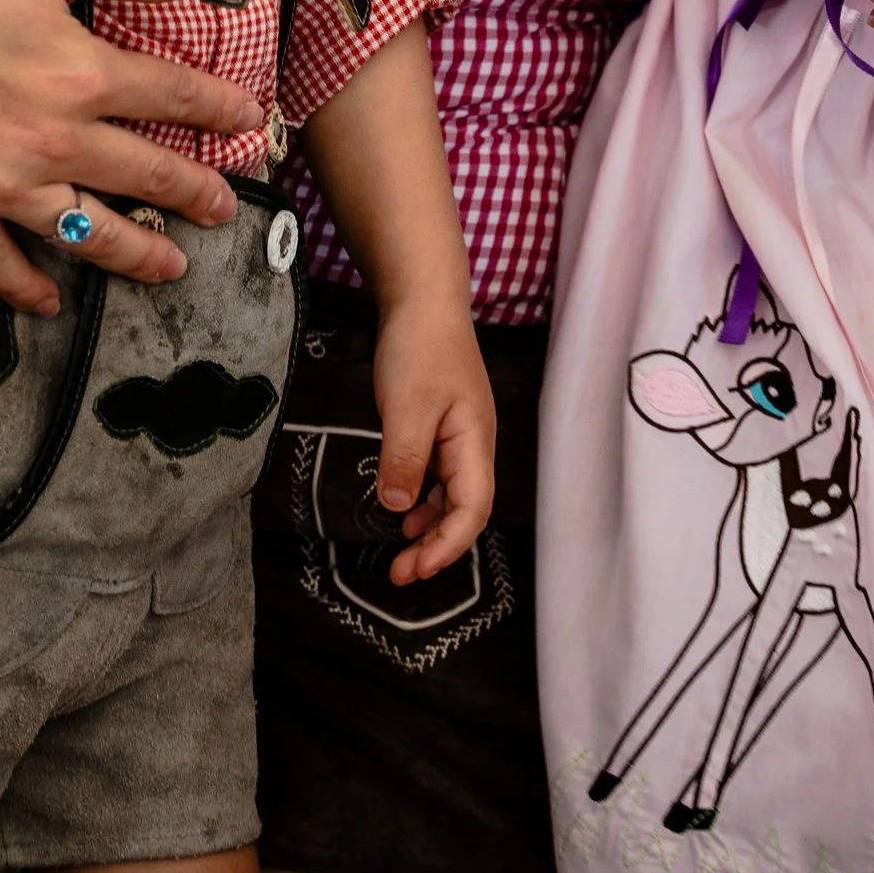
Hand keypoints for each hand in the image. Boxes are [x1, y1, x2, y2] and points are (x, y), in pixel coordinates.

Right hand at [0, 0, 269, 315]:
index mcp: (80, 73)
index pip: (173, 96)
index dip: (219, 109)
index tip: (251, 121)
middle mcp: (51, 140)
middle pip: (142, 174)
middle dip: (193, 192)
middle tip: (226, 210)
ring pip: (83, 232)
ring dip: (134, 252)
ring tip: (170, 266)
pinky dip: (25, 286)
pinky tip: (50, 305)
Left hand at [369, 296, 494, 585]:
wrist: (423, 298)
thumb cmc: (420, 347)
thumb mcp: (406, 406)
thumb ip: (404, 458)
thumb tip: (398, 507)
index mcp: (475, 442)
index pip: (472, 509)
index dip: (447, 545)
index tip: (415, 568)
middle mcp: (474, 444)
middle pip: (466, 509)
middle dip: (437, 547)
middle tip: (401, 574)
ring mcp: (460, 434)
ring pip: (453, 495)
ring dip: (430, 527)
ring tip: (401, 552)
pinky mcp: (442, 424)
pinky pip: (439, 475)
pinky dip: (423, 499)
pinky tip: (403, 508)